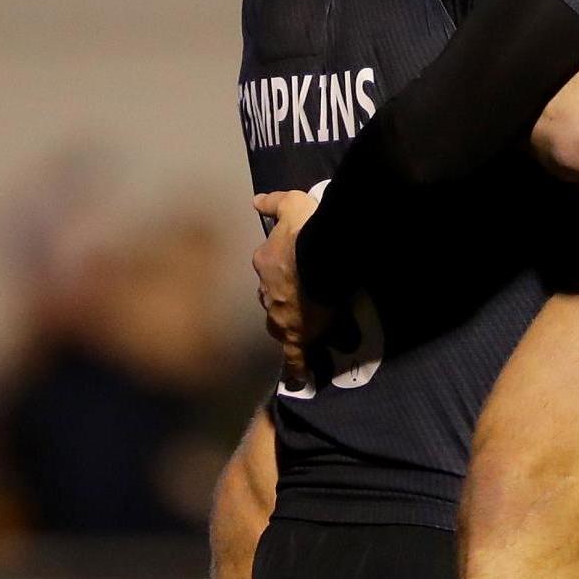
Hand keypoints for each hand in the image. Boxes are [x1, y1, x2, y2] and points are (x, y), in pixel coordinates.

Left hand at [252, 190, 324, 387]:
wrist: (322, 258)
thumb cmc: (308, 230)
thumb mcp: (293, 205)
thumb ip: (275, 203)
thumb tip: (256, 200)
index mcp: (266, 262)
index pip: (269, 270)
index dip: (281, 271)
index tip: (292, 273)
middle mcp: (267, 291)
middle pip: (271, 299)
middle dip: (282, 301)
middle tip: (301, 301)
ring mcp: (281, 316)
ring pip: (281, 325)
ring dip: (290, 327)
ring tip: (306, 330)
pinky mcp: (297, 336)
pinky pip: (295, 356)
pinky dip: (295, 368)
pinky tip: (299, 379)